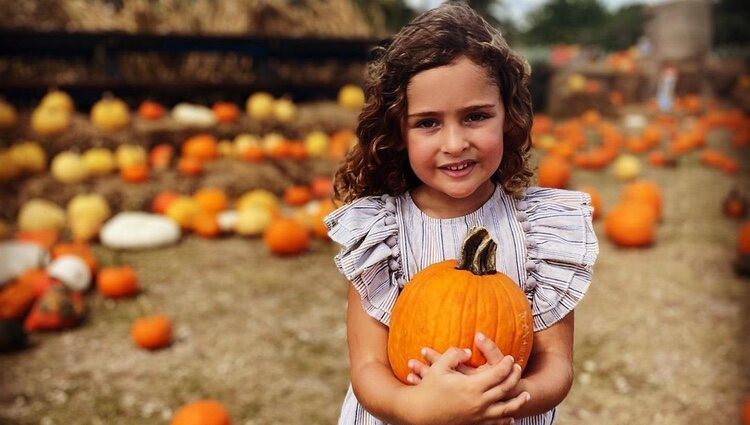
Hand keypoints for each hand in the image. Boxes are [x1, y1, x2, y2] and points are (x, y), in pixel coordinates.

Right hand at [403, 339, 529, 424]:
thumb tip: (468, 350)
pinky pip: (495, 423)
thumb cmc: (428, 388)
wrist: (419, 412)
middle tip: (517, 369)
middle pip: (505, 389)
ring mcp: (478, 416)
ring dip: (518, 402)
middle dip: (514, 378)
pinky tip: (510, 416)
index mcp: (472, 386)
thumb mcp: (439, 366)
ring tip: (526, 395)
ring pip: (506, 410)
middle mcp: (479, 402)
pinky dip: (506, 419)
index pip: (498, 374)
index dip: (506, 365)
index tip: (510, 358)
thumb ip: (455, 354)